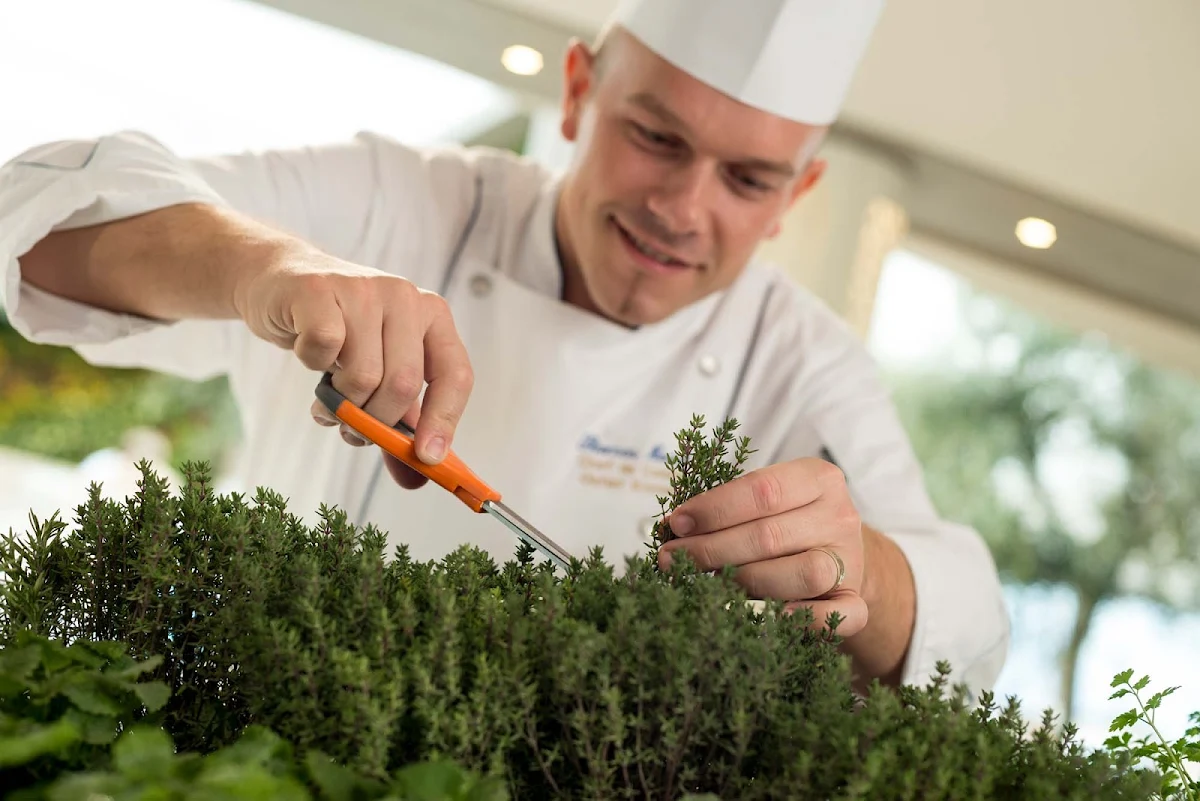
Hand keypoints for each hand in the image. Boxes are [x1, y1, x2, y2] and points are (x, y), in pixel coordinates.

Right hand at [233, 242, 472, 486]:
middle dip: (375, 422)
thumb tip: (416, 480)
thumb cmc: (338, 334)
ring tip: (328, 398)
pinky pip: (323, 350)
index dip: (444, 421)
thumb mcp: (377, 374)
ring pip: (362, 376)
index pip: (455, 374)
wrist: (280, 283)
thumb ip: (398, 426)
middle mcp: (404, 296)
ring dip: (340, 403)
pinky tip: (308, 354)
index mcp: (432, 316)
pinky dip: (312, 367)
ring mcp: (362, 288)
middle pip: (403, 384)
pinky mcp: (317, 290)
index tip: (427, 458)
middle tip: (354, 430)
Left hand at [658, 458, 867, 635]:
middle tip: (671, 559)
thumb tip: (673, 527)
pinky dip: (805, 619)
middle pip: (770, 535)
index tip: (677, 523)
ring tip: (707, 584)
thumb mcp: (767, 499)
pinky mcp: (856, 600)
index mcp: (818, 478)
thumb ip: (730, 507)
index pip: (763, 490)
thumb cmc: (788, 521)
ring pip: (802, 574)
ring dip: (746, 582)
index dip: (714, 508)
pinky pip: (838, 616)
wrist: (841, 552)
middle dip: (711, 549)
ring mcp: (850, 560)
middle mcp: (839, 516)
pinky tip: (769, 617)